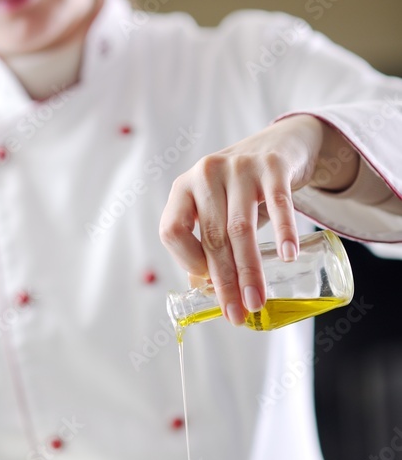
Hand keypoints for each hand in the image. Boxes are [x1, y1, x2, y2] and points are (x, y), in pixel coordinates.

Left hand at [158, 115, 357, 323]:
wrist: (278, 144)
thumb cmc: (240, 191)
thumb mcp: (216, 211)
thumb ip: (206, 245)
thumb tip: (203, 293)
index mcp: (183, 188)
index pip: (172, 231)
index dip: (187, 262)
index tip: (208, 285)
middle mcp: (206, 174)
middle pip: (212, 237)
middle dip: (225, 281)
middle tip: (237, 314)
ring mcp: (239, 167)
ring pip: (241, 228)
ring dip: (249, 270)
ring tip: (257, 301)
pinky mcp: (273, 165)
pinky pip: (278, 202)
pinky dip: (283, 231)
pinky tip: (287, 256)